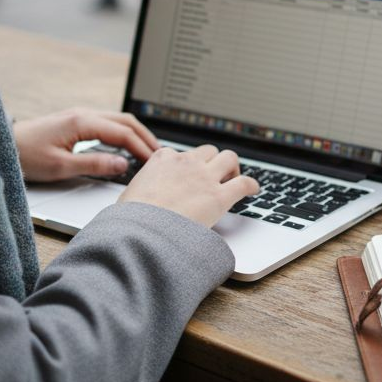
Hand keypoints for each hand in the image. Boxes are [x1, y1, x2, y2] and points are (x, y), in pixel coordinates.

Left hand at [14, 108, 158, 182]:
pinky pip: (106, 123)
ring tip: (147, 150)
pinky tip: (126, 145)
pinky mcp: (75, 121)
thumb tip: (122, 164)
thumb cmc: (26, 155)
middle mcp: (83, 113)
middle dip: (145, 137)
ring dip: (135, 134)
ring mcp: (79, 115)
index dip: (142, 147)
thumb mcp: (61, 166)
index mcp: (82, 121)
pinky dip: (122, 133)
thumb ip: (94, 164)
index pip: (123, 133)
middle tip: (159, 155)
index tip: (155, 162)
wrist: (3, 144)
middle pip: (125, 121)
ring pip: (117, 120)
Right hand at [118, 145, 260, 227]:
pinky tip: (252, 190)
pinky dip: (251, 185)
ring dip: (232, 168)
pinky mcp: (219, 197)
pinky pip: (244, 183)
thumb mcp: (129, 195)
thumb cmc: (131, 218)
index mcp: (162, 159)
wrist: (141, 230)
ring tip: (233, 180)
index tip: (190, 175)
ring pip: (228, 157)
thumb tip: (136, 202)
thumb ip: (140, 191)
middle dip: (213, 161)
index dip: (187, 166)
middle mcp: (185, 163)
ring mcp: (204, 178)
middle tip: (215, 176)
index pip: (180, 153)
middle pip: (208, 151)